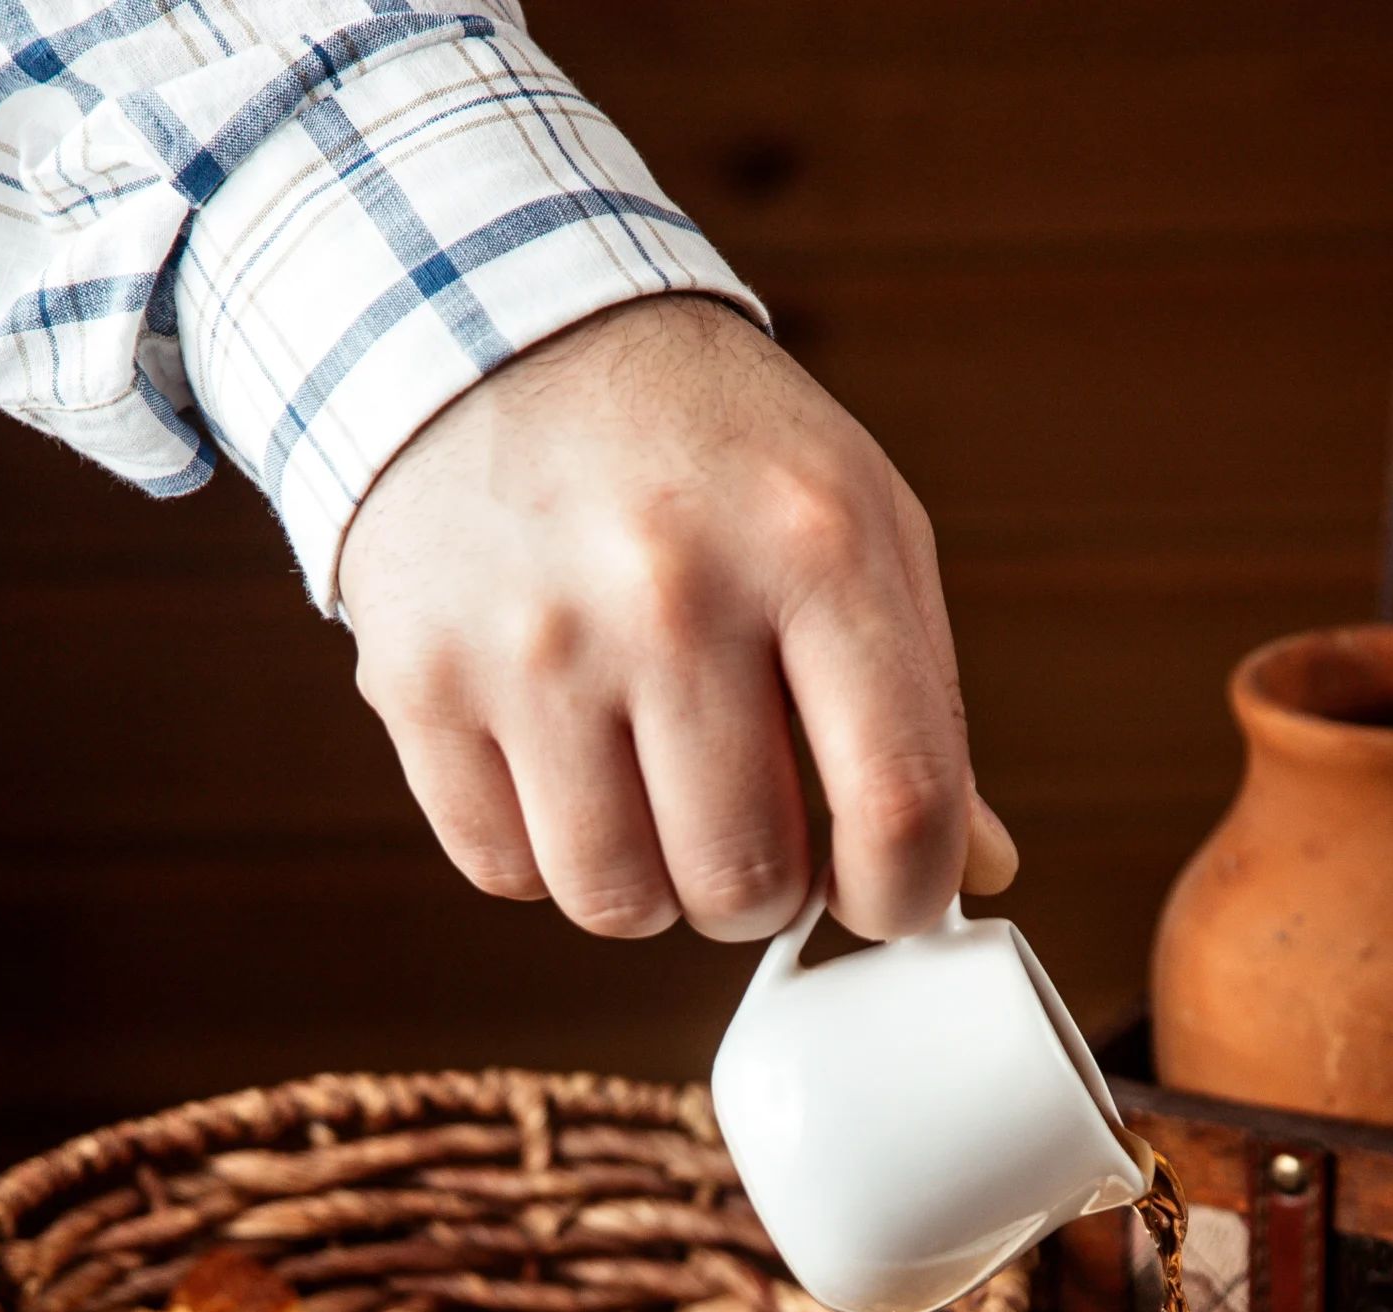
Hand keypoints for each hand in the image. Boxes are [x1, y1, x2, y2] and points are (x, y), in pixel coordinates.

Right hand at [338, 294, 1017, 942]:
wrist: (490, 330)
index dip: (905, 897)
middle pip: (745, 882)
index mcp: (815, 547)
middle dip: (765, 894)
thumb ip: (924, 705)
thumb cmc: (708, 453)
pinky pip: (507, 871)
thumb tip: (973, 872)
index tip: (883, 896)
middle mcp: (670, 593)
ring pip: (617, 900)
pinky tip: (562, 771)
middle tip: (753, 833)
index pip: (899, 804)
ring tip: (654, 802)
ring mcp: (532, 641)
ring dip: (652, 889)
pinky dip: (545, 854)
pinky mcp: (419, 679)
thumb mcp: (856, 527)